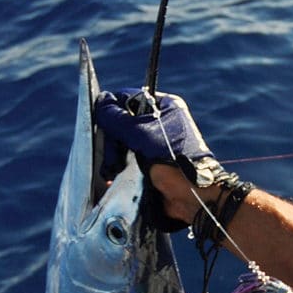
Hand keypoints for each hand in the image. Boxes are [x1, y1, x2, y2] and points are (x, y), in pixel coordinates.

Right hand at [95, 89, 235, 230]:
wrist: (190, 194)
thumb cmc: (171, 158)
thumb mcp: (140, 132)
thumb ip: (117, 117)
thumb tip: (101, 102)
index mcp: (164, 107)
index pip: (128, 98)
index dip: (113, 111)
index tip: (105, 125)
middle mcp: (159, 122)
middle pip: (121, 123)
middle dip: (112, 140)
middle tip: (114, 155)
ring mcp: (154, 143)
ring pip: (121, 143)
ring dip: (113, 156)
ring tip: (115, 169)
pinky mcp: (150, 162)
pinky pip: (126, 159)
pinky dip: (118, 167)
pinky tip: (115, 176)